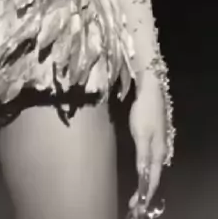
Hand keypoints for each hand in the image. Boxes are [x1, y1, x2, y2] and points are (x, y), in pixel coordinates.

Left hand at [128, 73, 166, 215]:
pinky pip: (151, 160)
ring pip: (152, 168)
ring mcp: (159, 143)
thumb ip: (142, 156)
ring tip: (137, 193)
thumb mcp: (141, 135)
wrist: (151, 91)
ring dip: (145, 181)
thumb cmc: (144, 112)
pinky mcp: (155, 137)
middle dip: (145, 191)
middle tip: (134, 204)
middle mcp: (161, 151)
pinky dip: (145, 170)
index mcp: (159, 152)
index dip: (144, 194)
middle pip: (153, 176)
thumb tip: (143, 177)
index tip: (135, 206)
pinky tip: (142, 172)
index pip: (152, 179)